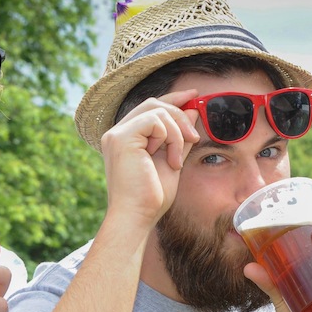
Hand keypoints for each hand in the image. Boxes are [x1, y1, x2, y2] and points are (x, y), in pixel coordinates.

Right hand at [98, 90, 200, 226]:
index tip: (194, 95)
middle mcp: (117, 132)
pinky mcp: (121, 138)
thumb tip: (193, 111)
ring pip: (157, 111)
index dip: (173, 98)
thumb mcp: (172, 161)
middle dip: (180, 115)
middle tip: (194, 138)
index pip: (150, 107)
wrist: (138, 216)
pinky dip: (169, 138)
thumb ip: (180, 137)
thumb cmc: (152, 197)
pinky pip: (154, 121)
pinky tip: (168, 160)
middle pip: (154, 103)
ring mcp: (116, 134)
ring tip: (176, 160)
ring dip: (177, 133)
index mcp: (127, 137)